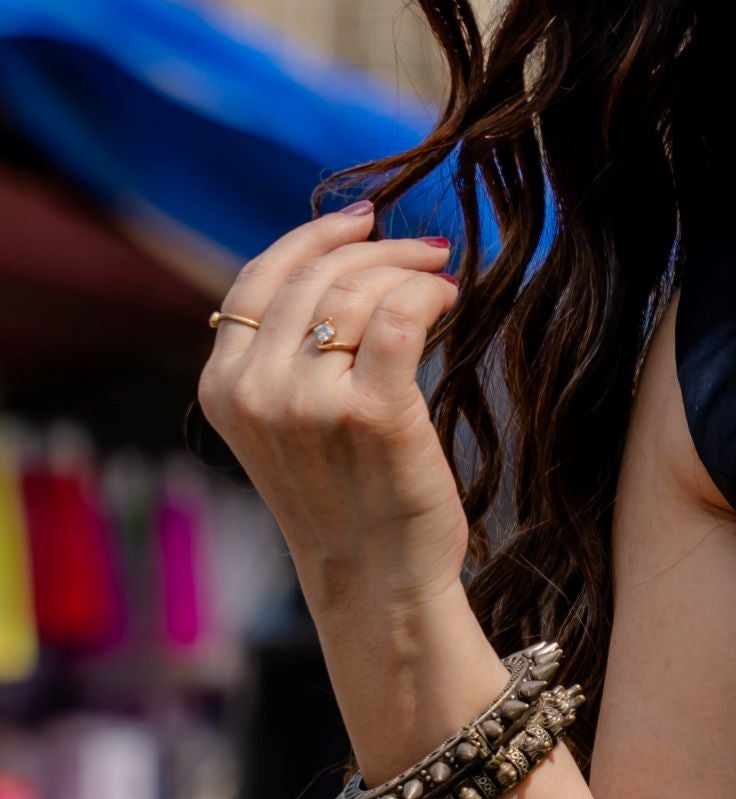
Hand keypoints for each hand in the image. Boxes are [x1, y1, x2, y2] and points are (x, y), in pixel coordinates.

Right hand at [197, 199, 469, 619]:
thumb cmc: (346, 500)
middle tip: (423, 249)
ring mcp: (310, 402)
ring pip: (358, 291)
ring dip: (408, 271)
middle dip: (375, 248)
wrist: (376, 578)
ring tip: (440, 279)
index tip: (362, 220)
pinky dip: (428, 294)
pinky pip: (400, 318)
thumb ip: (286, 359)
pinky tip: (449, 299)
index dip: (313, 238)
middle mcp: (256, 390)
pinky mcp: (372, 414)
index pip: (259, 280)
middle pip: (314, 277)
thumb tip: (336, 270)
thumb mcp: (286, 425)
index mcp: (223, 386)